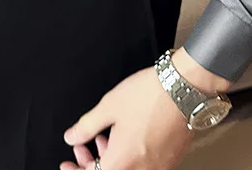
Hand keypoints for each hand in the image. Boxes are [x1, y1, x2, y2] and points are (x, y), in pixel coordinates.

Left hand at [60, 64, 194, 169]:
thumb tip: (72, 136)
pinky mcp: (170, 159)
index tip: (68, 164)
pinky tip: (124, 137)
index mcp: (123, 162)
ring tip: (104, 138)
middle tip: (83, 149)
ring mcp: (158, 167)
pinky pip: (144, 166)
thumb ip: (87, 125)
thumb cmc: (150, 96)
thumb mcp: (110, 106)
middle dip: (92, 164)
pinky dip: (129, 156)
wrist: (183, 88)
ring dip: (111, 159)